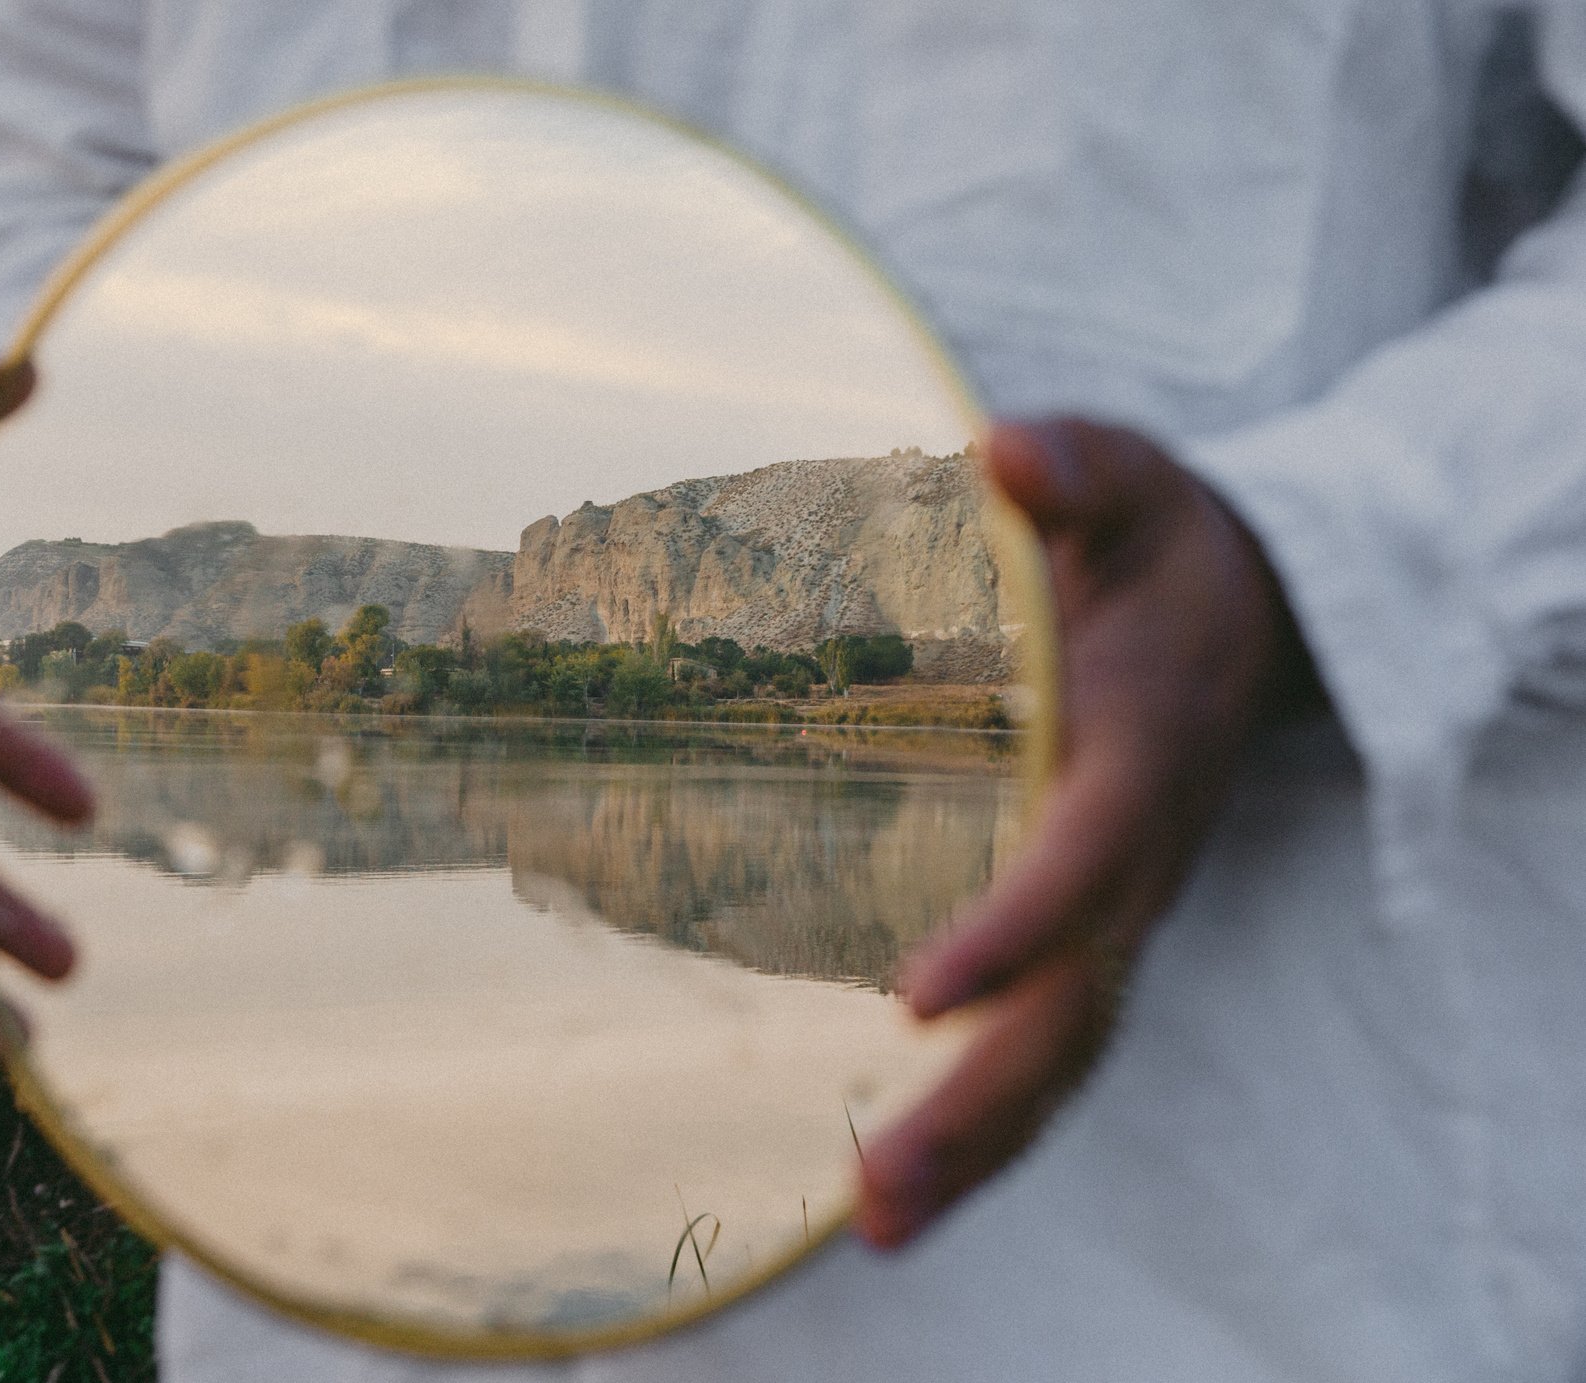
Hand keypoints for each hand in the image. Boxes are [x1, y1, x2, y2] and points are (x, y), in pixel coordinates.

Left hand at [855, 418, 1321, 1248]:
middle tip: (875, 1194)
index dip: (1014, 929)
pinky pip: (1054, 1042)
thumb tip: (1007, 451)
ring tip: (876, 1225)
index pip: (1082, 860)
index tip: (916, 993)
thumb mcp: (1131, 477)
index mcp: (1142, 753)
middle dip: (981, 1106)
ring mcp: (1121, 908)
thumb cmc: (1163, 544)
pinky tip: (908, 1176)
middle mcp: (1139, 857)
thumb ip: (1080, 466)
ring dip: (980, 1146)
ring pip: (1067, 1053)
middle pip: (1075, 1009)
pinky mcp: (1093, 930)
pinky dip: (992, 1120)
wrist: (1249, 607)